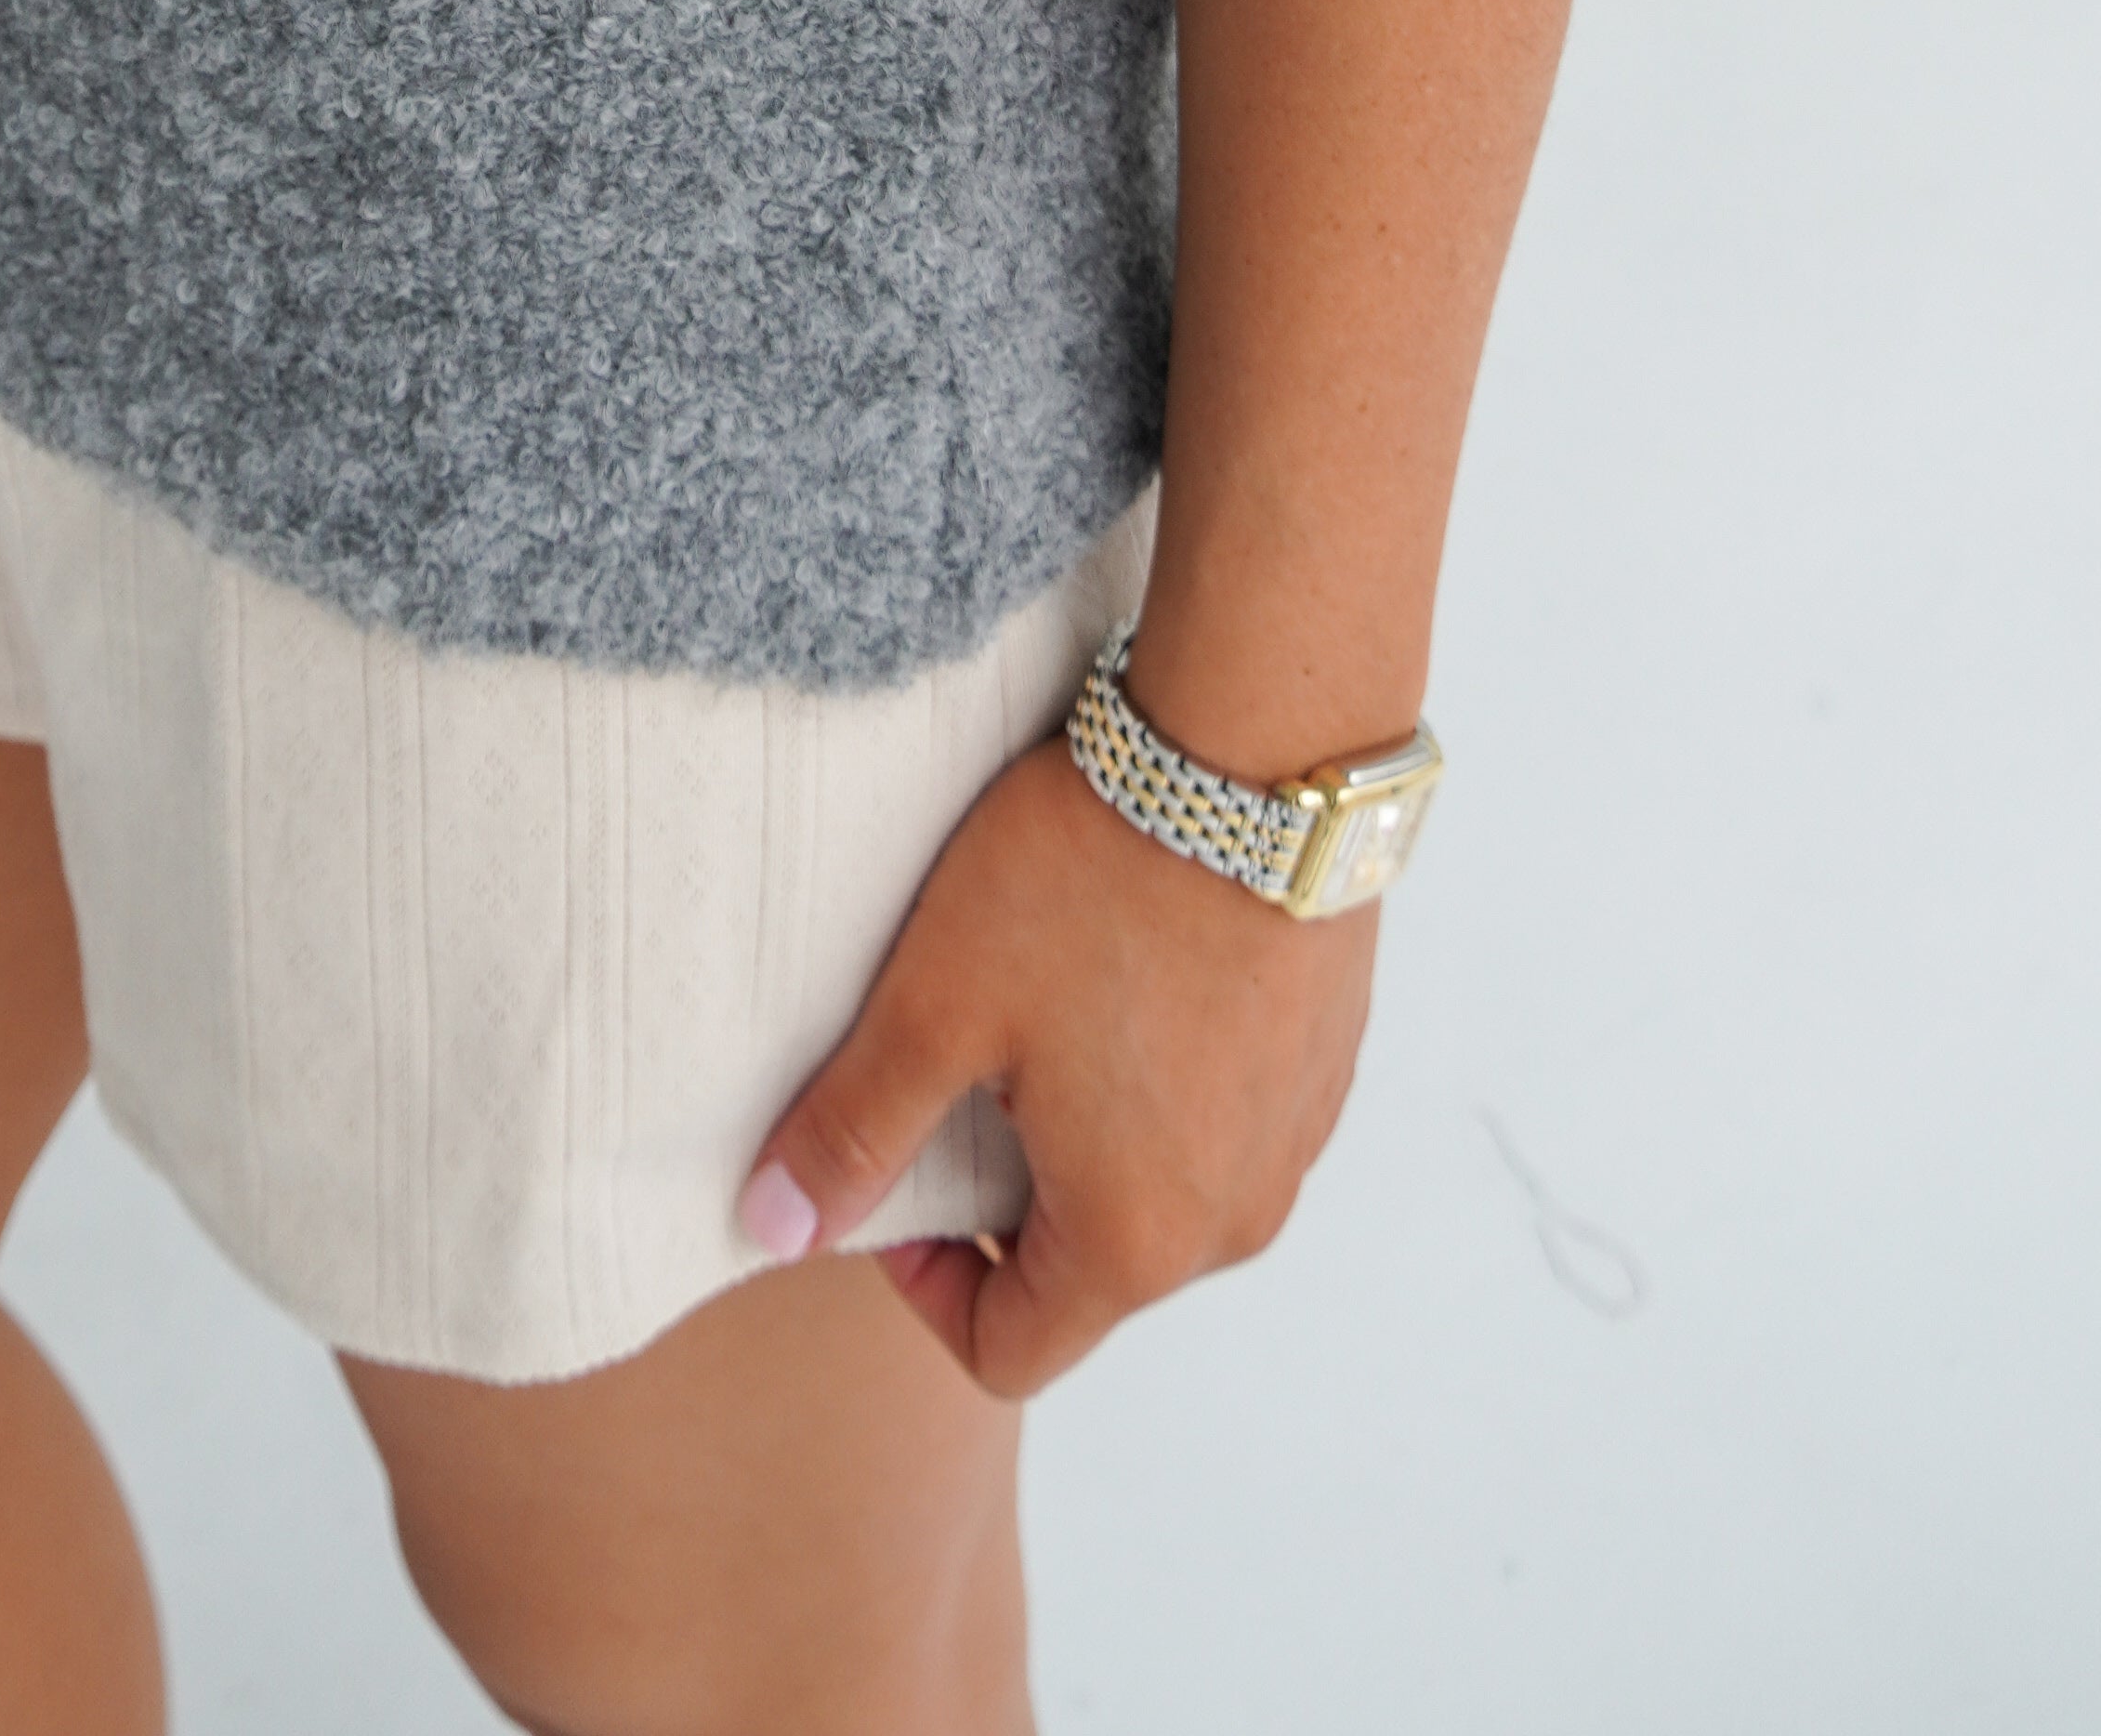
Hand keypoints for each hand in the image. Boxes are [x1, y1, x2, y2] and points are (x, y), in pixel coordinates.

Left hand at [742, 733, 1375, 1393]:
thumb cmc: (1093, 879)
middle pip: (1088, 1273)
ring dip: (1091, 1134)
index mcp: (1136, 1241)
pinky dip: (1167, 1082)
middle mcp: (1235, 1220)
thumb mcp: (938, 1004)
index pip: (1010, 1350)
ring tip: (1045, 1006)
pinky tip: (1130, 967)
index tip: (893, 1165)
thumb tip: (773, 1230)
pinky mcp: (1326, 1063)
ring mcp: (1295, 1142)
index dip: (925, 1283)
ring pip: (1162, 1194)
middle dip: (1008, 1194)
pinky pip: (1228, 1121)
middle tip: (964, 1063)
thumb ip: (852, 1130)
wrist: (1261, 750)